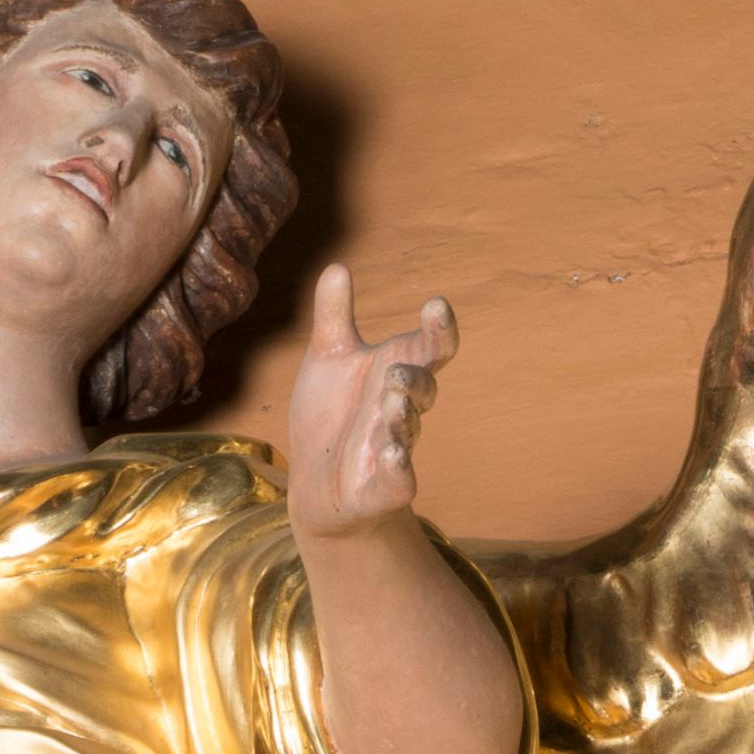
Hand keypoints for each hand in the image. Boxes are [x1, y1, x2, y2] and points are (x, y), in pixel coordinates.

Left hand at [286, 263, 454, 542]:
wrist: (315, 485)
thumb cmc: (330, 415)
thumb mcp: (327, 359)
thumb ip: (334, 317)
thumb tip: (338, 266)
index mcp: (395, 371)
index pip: (429, 347)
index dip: (438, 328)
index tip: (435, 305)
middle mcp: (401, 408)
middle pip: (423, 388)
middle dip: (414, 378)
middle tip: (394, 372)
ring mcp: (395, 447)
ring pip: (409, 429)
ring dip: (403, 416)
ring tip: (391, 404)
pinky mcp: (384, 487)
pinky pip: (400, 479)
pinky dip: (399, 467)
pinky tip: (392, 454)